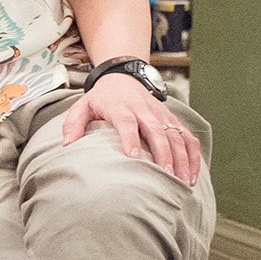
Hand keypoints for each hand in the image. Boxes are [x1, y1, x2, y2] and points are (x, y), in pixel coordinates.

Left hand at [65, 74, 202, 183]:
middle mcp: (144, 109)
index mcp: (120, 106)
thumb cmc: (101, 98)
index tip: (132, 156)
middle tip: (165, 175)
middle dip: (163, 153)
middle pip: (157, 130)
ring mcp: (161, 114)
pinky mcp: (172, 120)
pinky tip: (192, 174)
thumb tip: (67, 145)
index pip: (126, 121)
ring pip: (176, 135)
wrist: (123, 78)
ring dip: (181, 158)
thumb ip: (73, 124)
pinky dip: (193, 155)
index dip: (130, 137)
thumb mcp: (82, 106)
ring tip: (182, 181)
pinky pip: (188, 137)